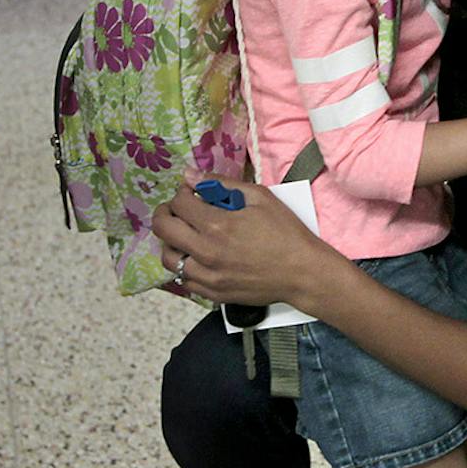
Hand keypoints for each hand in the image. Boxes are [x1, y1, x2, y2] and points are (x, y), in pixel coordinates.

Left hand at [151, 183, 343, 306]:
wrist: (302, 273)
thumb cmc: (285, 232)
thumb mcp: (259, 197)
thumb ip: (222, 184)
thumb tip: (190, 175)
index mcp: (217, 224)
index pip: (178, 204)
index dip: (181, 193)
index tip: (191, 193)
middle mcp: (206, 251)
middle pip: (163, 230)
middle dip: (166, 213)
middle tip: (177, 210)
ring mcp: (208, 275)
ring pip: (168, 258)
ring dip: (172, 242)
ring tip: (185, 235)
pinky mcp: (213, 292)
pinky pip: (183, 280)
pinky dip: (184, 266)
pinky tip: (196, 258)